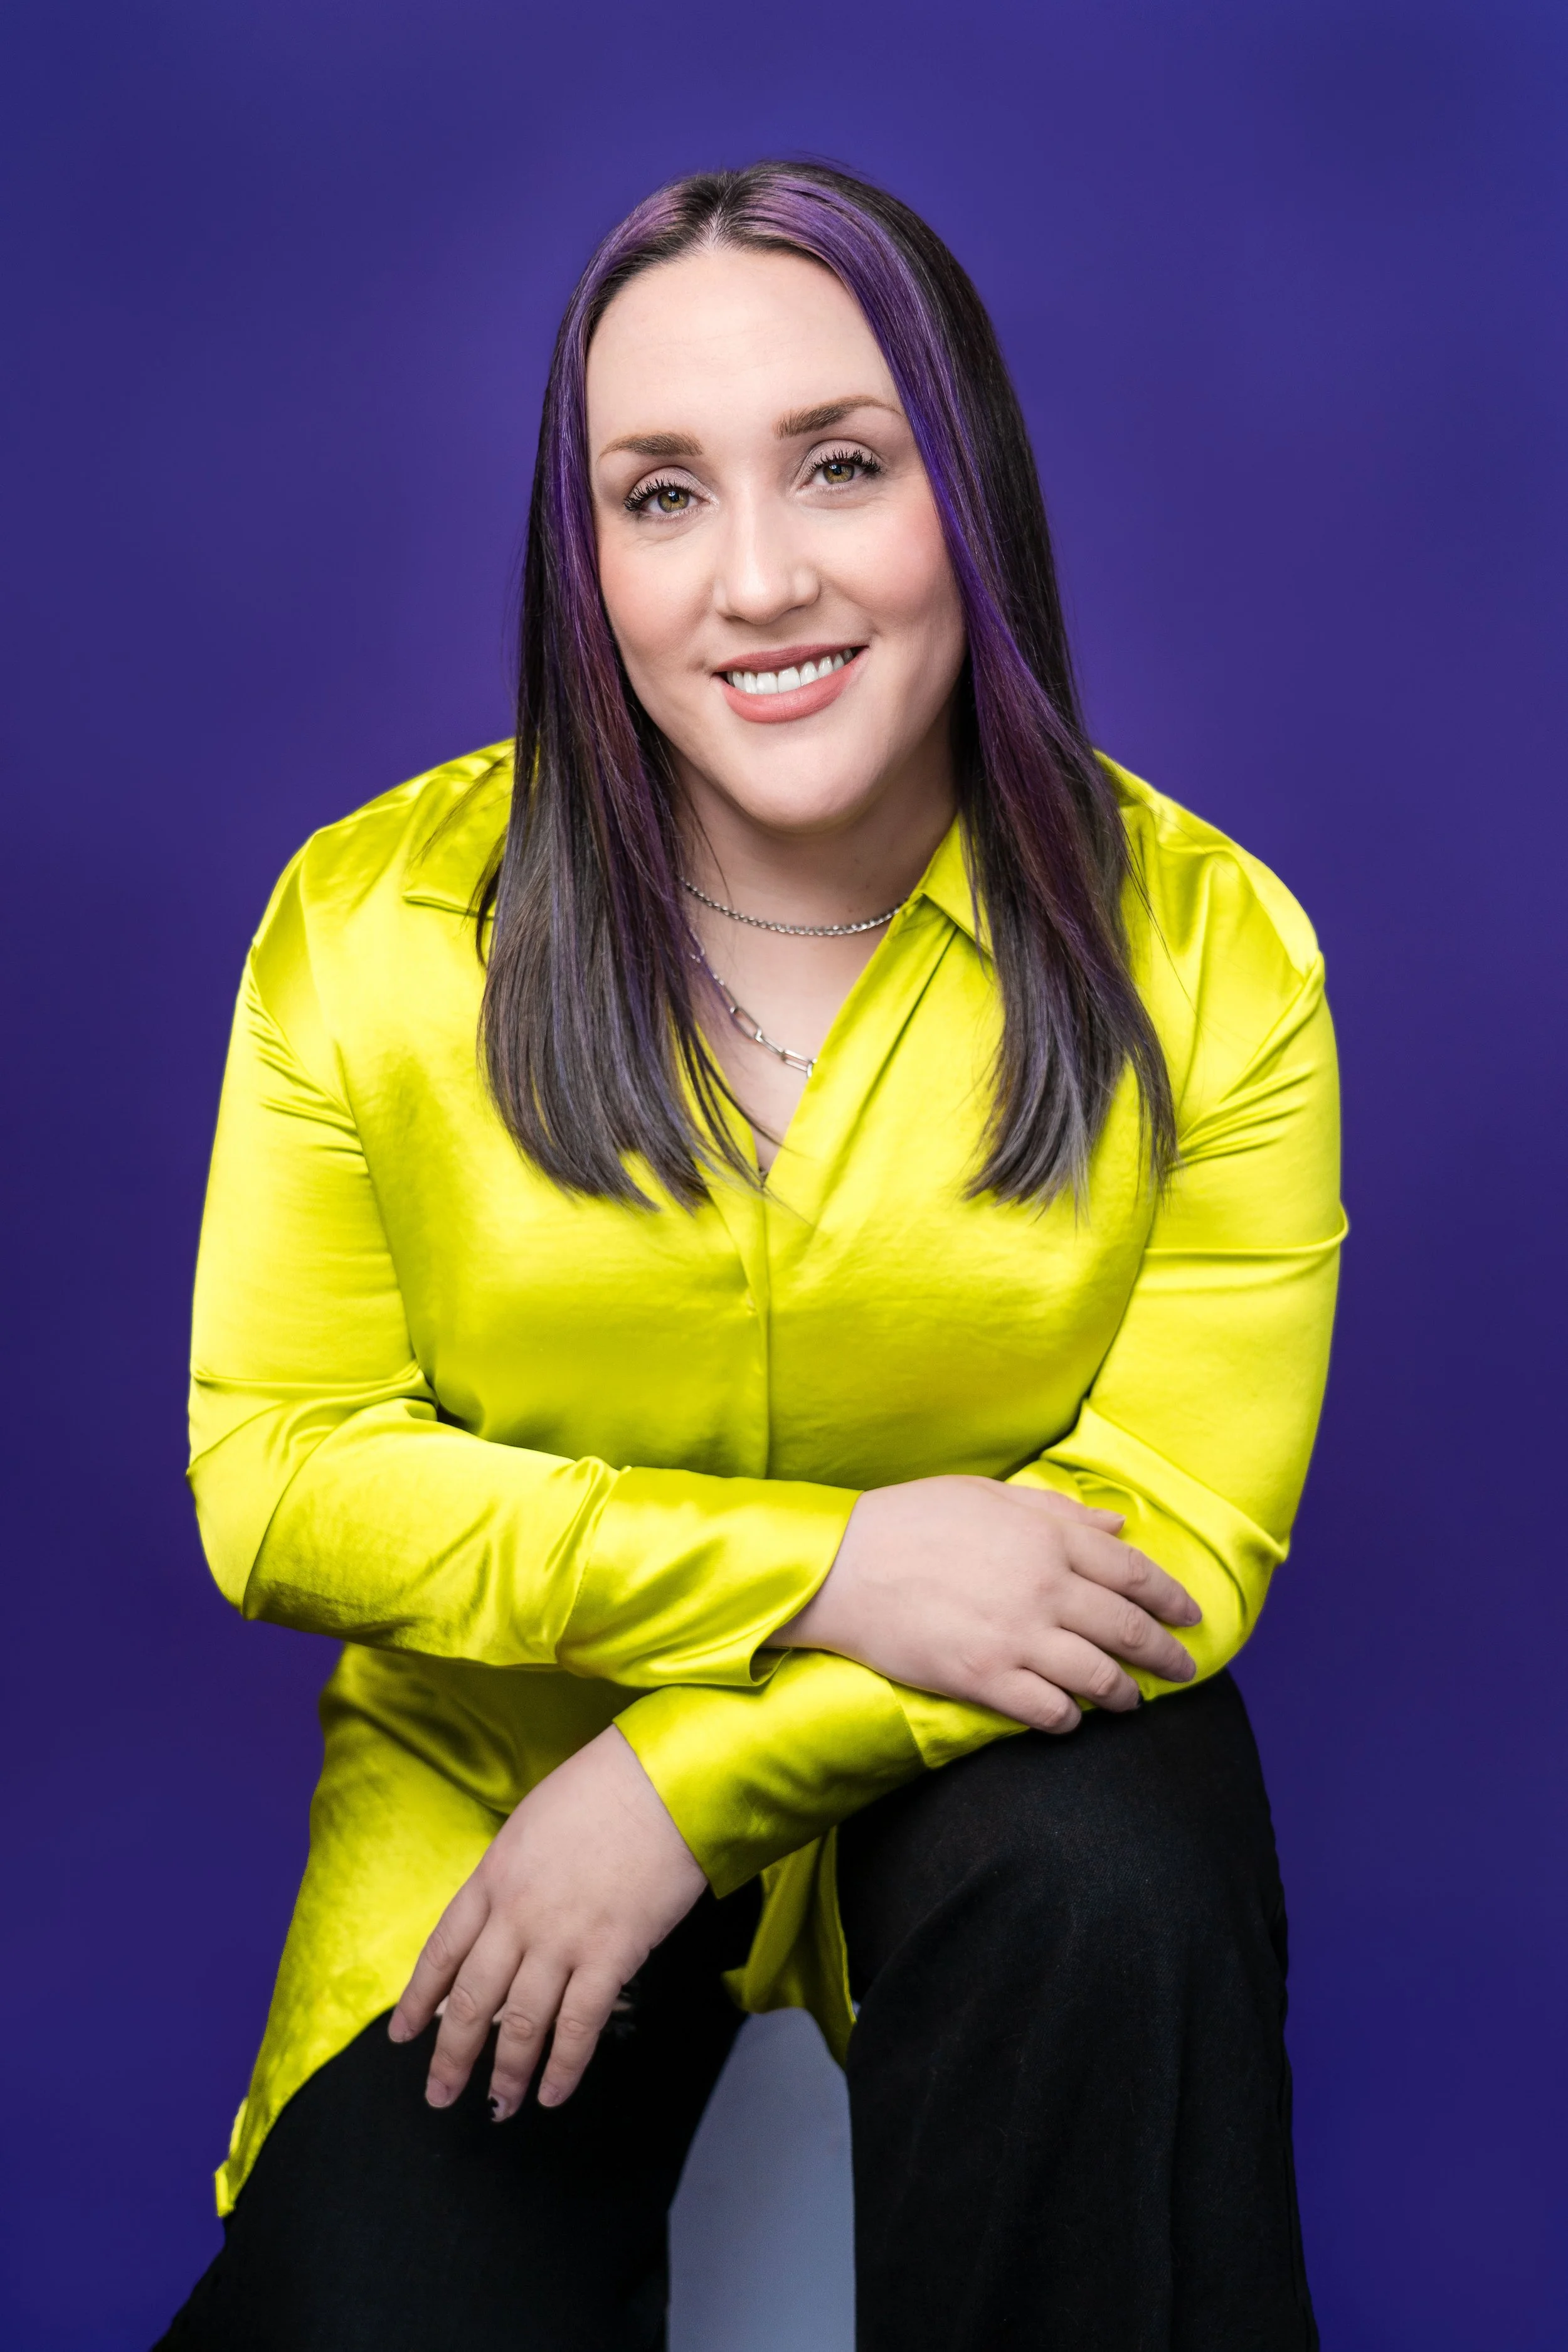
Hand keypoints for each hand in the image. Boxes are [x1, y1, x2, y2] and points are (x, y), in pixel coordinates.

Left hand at [388, 1724, 706, 2118]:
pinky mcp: (610, 1956)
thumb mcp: (532, 1823)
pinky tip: (552, 2093)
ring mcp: (561, 1940)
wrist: (660, 1781)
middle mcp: (516, 1916)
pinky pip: (579, 2025)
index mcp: (492, 1877)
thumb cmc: (602, 1788)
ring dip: (506, 2073)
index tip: (402, 2034)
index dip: (419, 1999)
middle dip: (451, 2055)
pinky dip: (563, 2066)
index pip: (442, 1952)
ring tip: (498, 2106)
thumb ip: (511, 1874)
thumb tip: (505, 1914)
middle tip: (439, 2093)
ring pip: (520, 2022)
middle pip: (471, 1999)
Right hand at [775, 1477, 1201, 1733]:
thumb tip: (1117, 1526)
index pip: (1131, 1571)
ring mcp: (1016, 1636)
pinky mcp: (984, 1678)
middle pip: (1126, 1628)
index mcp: (1046, 1538)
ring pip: (1097, 1676)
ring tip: (1133, 1702)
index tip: (1190, 1615)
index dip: (1169, 1597)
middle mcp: (1043, 1587)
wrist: (841, 1566)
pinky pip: (1049, 1709)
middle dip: (1165, 1653)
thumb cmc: (910, 1520)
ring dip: (1124, 1693)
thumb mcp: (986, 1495)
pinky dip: (1071, 1718)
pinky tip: (1074, 1719)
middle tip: (1184, 1668)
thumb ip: (1056, 1512)